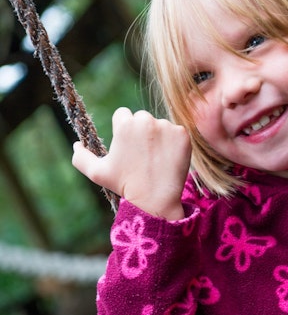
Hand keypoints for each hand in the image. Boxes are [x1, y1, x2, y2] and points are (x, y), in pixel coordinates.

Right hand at [72, 107, 191, 219]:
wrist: (156, 200)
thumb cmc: (125, 185)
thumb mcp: (97, 173)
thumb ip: (81, 157)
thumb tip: (76, 144)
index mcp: (124, 124)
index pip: (123, 115)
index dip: (123, 131)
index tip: (128, 147)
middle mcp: (146, 121)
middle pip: (142, 118)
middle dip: (141, 132)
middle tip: (142, 155)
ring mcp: (167, 127)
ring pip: (160, 125)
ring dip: (159, 137)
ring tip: (155, 159)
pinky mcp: (183, 135)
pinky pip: (177, 133)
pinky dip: (174, 143)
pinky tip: (168, 159)